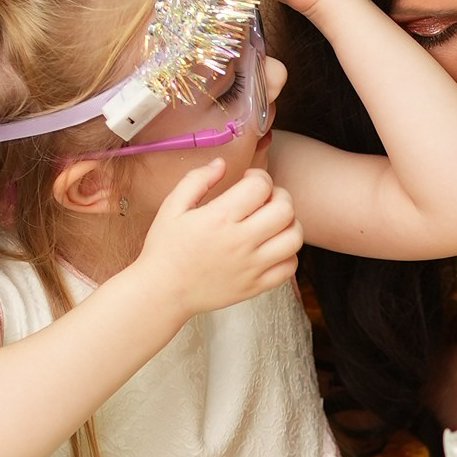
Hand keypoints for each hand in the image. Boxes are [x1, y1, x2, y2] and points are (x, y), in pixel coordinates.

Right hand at [137, 158, 301, 316]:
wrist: (163, 293)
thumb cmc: (165, 249)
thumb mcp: (172, 207)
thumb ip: (197, 180)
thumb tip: (221, 163)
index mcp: (219, 218)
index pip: (261, 186)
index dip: (259, 177)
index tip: (249, 181)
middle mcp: (240, 242)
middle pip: (285, 209)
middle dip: (279, 196)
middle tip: (265, 200)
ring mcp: (251, 266)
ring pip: (294, 238)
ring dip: (289, 224)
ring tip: (272, 223)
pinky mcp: (256, 286)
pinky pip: (290, 267)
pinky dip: (287, 254)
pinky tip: (271, 248)